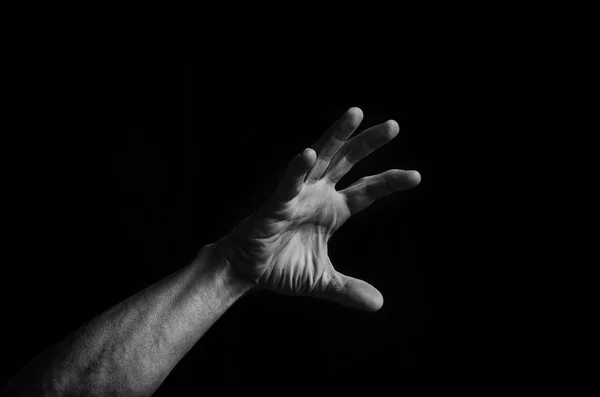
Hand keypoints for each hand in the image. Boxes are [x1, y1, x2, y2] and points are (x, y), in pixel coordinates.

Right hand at [215, 107, 420, 310]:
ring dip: (336, 136)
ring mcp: (298, 195)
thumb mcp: (322, 280)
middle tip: (393, 125)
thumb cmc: (281, 268)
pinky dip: (297, 170)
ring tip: (355, 114)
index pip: (366, 191)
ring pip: (320, 158)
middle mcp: (318, 195)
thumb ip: (348, 289)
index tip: (416, 176)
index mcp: (332, 210)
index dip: (389, 182)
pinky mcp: (276, 204)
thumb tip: (379, 304)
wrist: (246, 272)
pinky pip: (288, 184)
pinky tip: (307, 153)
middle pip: (347, 161)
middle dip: (368, 143)